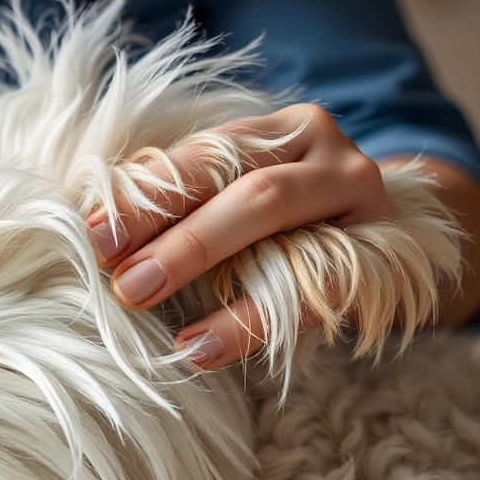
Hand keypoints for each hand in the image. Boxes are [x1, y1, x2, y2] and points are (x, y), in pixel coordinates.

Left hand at [86, 103, 393, 368]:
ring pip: (275, 216)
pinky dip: (245, 323)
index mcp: (284, 130)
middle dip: (170, 229)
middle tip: (115, 274)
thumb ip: (186, 209)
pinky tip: (198, 349)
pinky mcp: (384, 260)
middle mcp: (329, 153)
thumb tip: (95, 238)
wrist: (388, 253)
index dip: (146, 195)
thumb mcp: (239, 208)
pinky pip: (309, 289)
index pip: (205, 155)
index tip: (90, 236)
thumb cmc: (288, 234)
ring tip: (139, 297)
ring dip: (196, 256)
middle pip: (242, 183)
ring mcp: (363, 202)